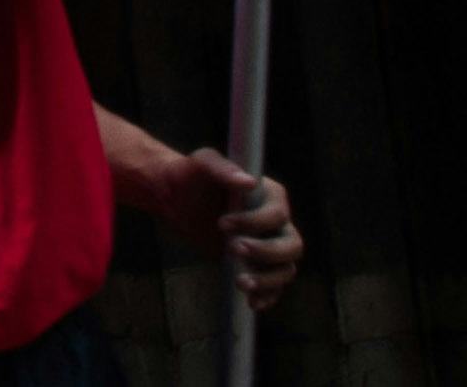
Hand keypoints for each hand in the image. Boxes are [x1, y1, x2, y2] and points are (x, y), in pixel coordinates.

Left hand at [160, 148, 301, 311]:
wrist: (174, 197)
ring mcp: (269, 245)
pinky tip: (251, 302)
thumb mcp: (203, 163)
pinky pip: (274, 287)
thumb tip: (248, 182)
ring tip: (240, 281)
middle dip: (265, 252)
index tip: (222, 223)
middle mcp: (277, 222)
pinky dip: (267, 296)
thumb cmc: (191, 175)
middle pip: (292, 246)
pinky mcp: (256, 265)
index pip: (278, 215)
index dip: (254, 222)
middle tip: (231, 249)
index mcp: (271, 196)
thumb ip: (223, 168)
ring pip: (286, 269)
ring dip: (268, 279)